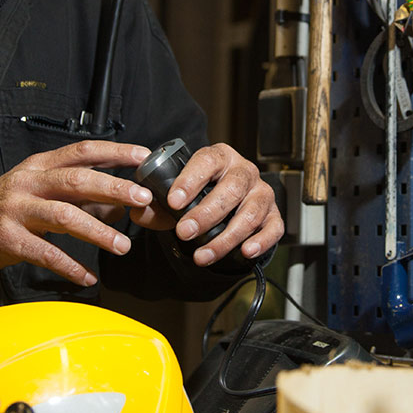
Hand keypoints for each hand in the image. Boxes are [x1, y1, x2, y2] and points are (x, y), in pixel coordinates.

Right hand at [0, 140, 152, 285]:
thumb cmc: (4, 211)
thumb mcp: (40, 194)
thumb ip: (80, 199)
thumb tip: (120, 205)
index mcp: (38, 166)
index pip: (81, 151)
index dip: (114, 153)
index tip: (142, 157)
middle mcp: (28, 183)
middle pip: (77, 180)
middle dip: (114, 188)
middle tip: (143, 199)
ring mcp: (16, 210)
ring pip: (64, 216)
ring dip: (98, 231)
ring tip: (123, 245)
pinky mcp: (7, 239)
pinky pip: (45, 253)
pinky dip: (70, 266)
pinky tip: (88, 277)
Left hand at [132, 143, 283, 266]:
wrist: (225, 205)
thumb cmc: (199, 195)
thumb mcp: (176, 197)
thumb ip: (156, 204)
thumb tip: (139, 210)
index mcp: (219, 157)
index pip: (207, 162)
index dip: (191, 180)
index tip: (173, 201)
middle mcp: (244, 171)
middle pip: (232, 188)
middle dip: (207, 213)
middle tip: (184, 232)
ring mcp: (261, 193)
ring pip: (251, 212)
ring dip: (226, 236)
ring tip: (202, 255)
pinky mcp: (273, 215)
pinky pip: (273, 227)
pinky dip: (261, 241)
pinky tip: (245, 252)